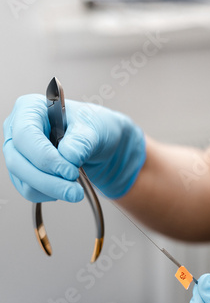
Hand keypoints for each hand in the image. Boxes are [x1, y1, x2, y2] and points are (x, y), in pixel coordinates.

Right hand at [3, 94, 145, 201]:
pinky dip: (49, 194)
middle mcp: (16, 129)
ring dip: (51, 190)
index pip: (25, 136)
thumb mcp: (94, 128)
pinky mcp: (23, 171)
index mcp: (30, 108)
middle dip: (48, 181)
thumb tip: (69, 156)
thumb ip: (81, 141)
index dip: (46, 158)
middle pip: (18, 162)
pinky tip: (66, 187)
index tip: (70, 172)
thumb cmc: (93, 127)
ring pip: (22, 180)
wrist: (100, 144)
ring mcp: (17, 152)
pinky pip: (29, 190)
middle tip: (75, 192)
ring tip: (76, 190)